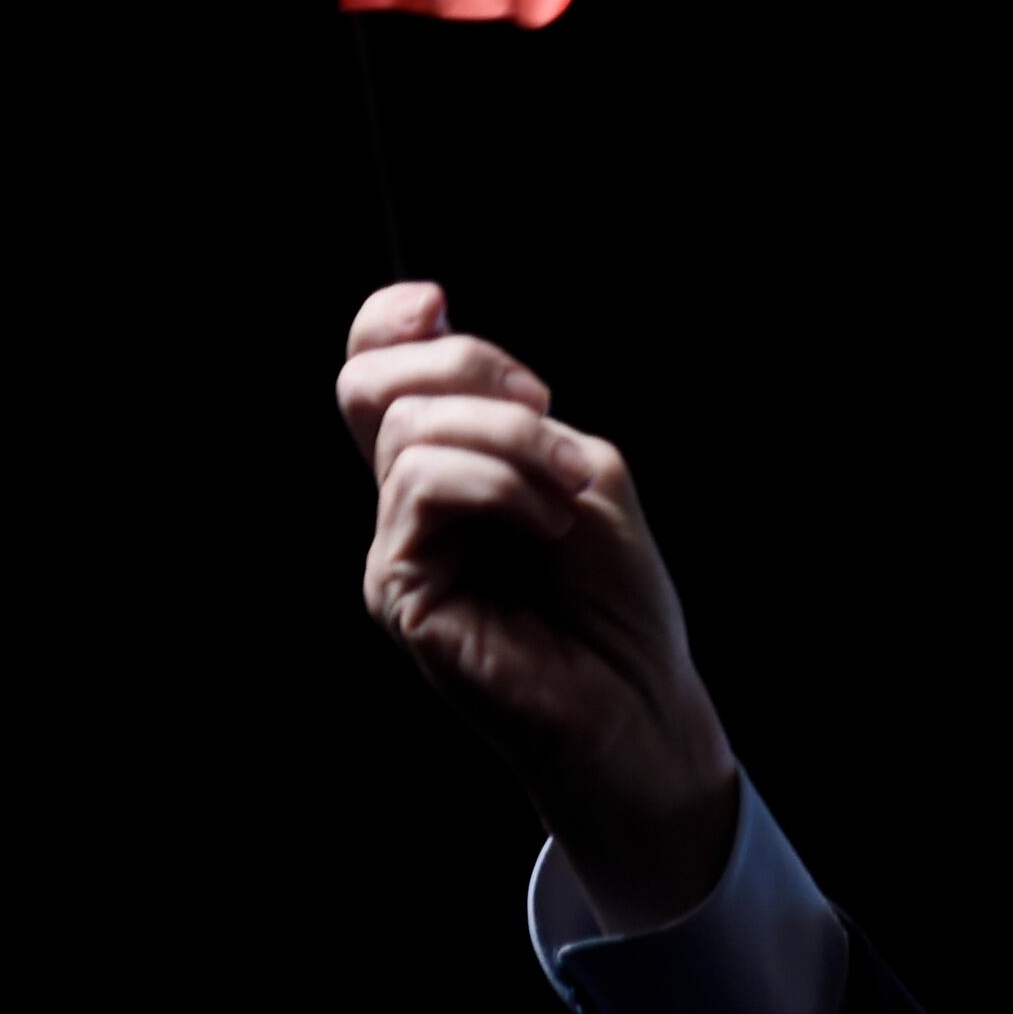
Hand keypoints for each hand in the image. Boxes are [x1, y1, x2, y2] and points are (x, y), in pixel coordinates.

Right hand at [343, 282, 738, 931]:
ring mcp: (396, 552)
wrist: (642, 709)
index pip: (374, 374)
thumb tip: (438, 335)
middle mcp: (406, 509)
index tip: (439, 305)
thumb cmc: (620, 605)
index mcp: (446, 473)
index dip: (388, 322)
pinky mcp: (399, 593)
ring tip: (567, 497)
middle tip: (543, 408)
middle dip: (464, 368)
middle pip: (370, 385)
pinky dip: (501, 485)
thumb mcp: (582, 475)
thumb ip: (516, 414)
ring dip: (513, 442)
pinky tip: (548, 527)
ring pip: (411, 432)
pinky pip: (422, 487)